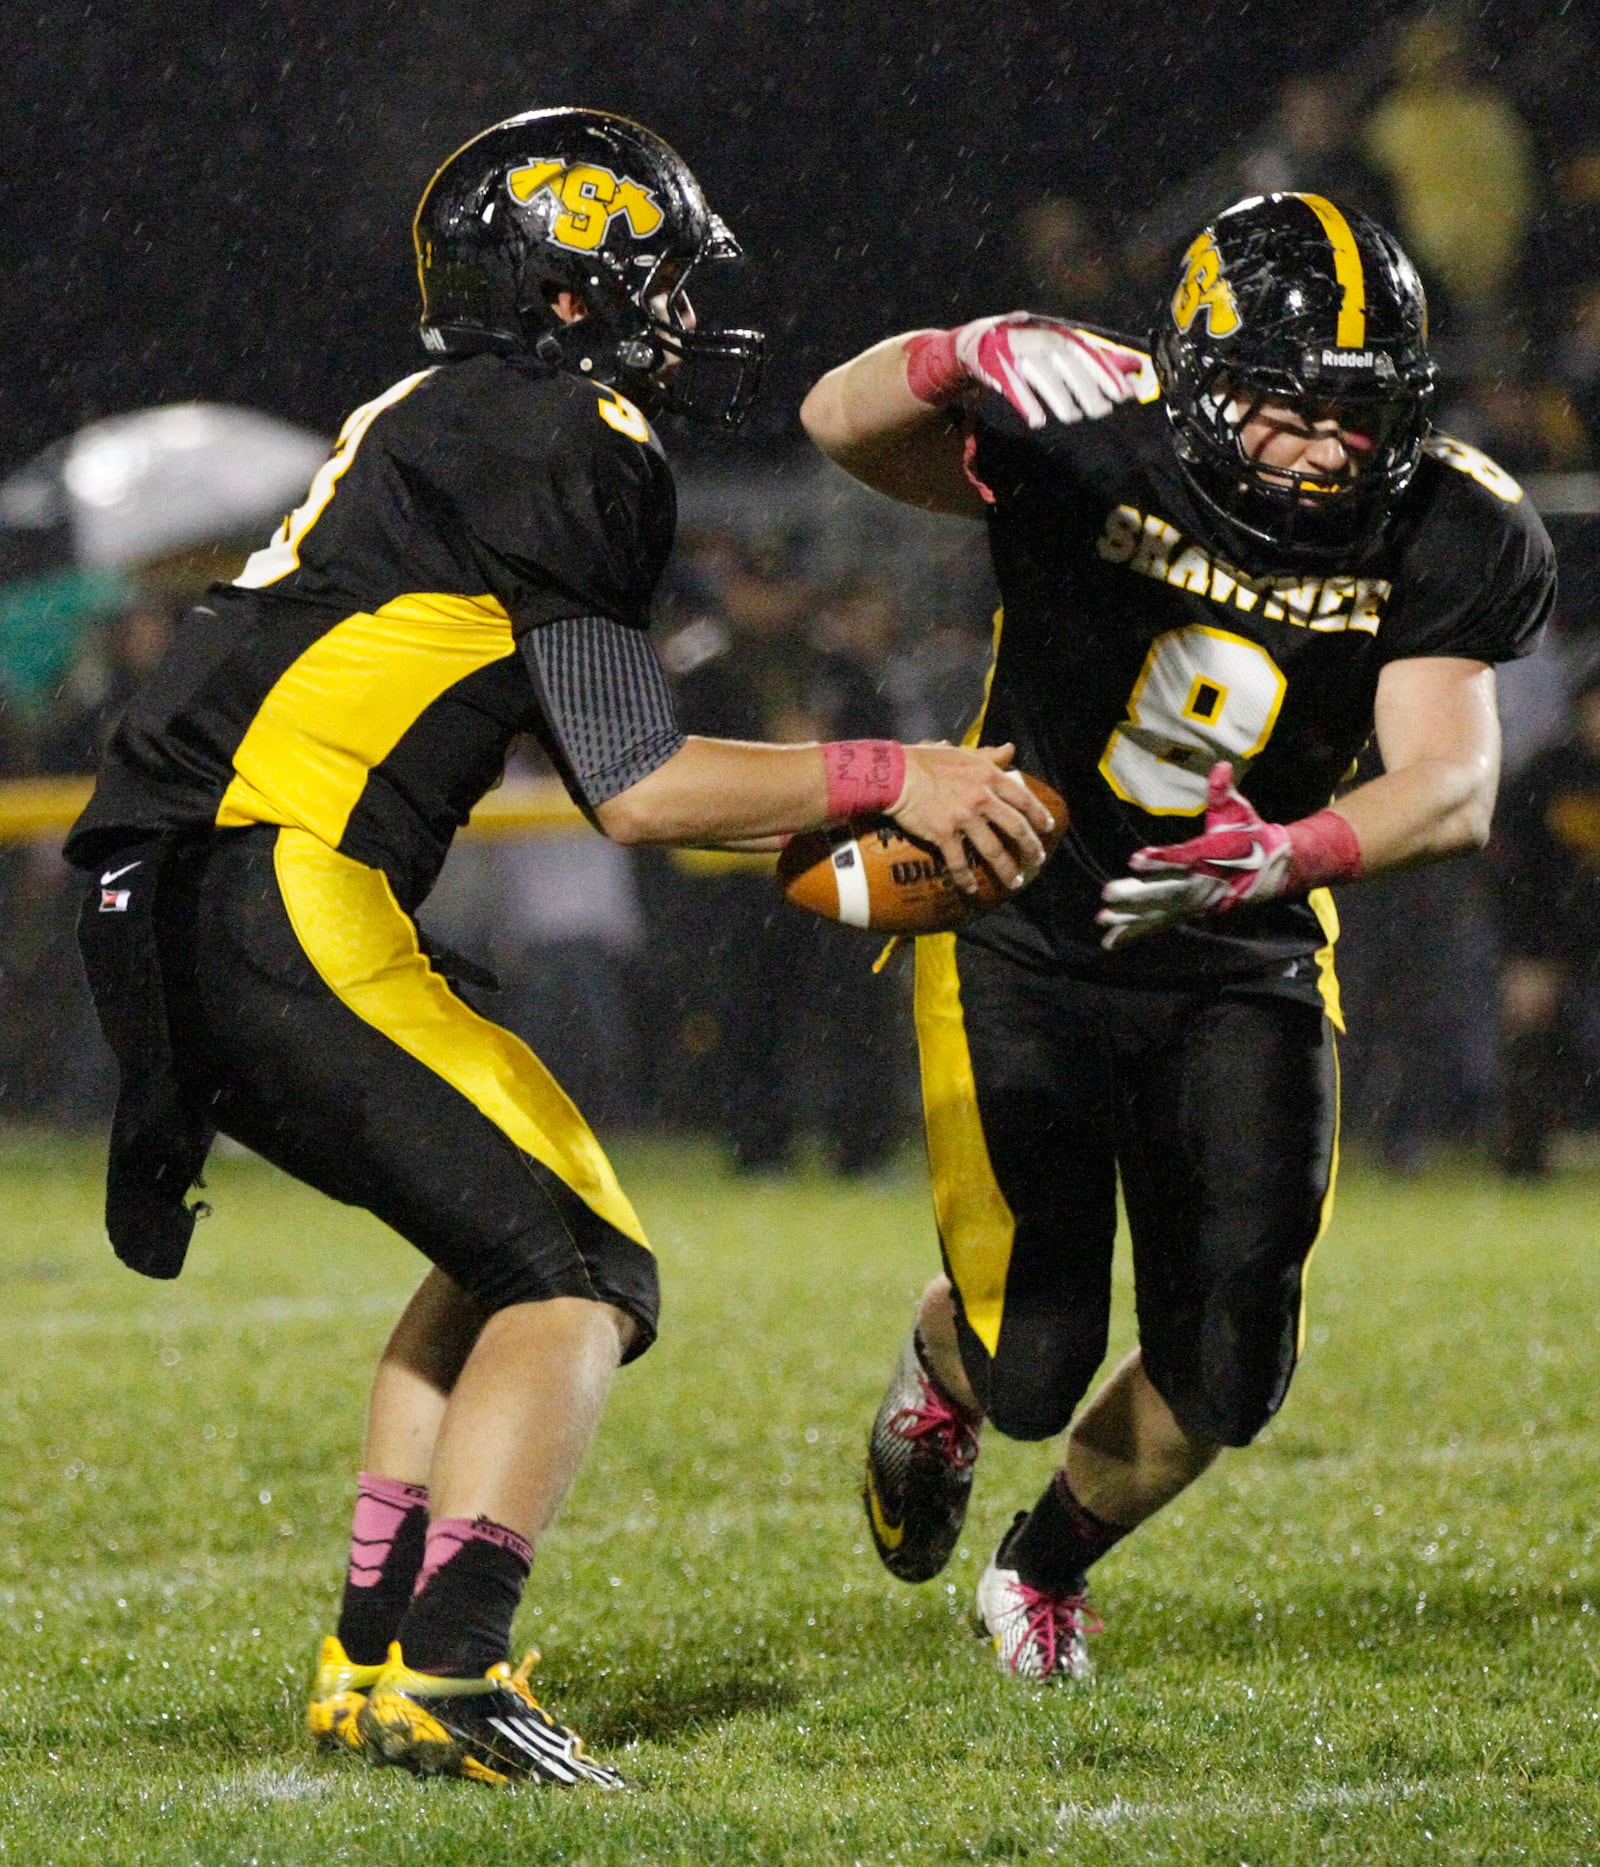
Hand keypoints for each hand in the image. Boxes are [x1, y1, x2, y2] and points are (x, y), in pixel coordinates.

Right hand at [891, 742, 1054, 894]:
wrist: (896, 775)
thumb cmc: (925, 760)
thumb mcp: (962, 753)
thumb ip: (988, 755)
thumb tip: (1010, 749)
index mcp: (987, 776)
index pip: (1023, 797)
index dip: (1039, 814)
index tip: (1048, 827)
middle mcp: (981, 798)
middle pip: (1015, 827)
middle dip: (1031, 846)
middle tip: (1038, 860)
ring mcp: (964, 817)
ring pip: (993, 850)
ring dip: (1007, 869)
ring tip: (1015, 882)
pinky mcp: (944, 834)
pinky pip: (959, 861)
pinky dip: (966, 878)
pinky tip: (972, 888)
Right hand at [909, 314, 1141, 429]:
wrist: (981, 340)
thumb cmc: (1031, 347)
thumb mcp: (1063, 348)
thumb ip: (1097, 359)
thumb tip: (1135, 366)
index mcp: (1062, 336)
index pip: (1090, 355)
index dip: (1107, 374)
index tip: (1124, 394)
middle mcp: (1044, 341)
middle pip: (1070, 367)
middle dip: (1087, 390)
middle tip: (1100, 412)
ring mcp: (1021, 354)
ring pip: (1045, 378)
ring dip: (1060, 399)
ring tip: (1072, 417)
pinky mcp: (999, 367)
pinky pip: (1015, 387)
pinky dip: (1026, 403)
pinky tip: (1037, 421)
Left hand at [1097, 762, 1293, 948]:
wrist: (1273, 870)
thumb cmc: (1249, 836)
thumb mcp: (1238, 811)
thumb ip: (1223, 792)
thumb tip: (1222, 766)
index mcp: (1211, 857)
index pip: (1183, 858)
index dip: (1160, 859)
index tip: (1135, 859)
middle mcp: (1202, 884)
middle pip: (1166, 890)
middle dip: (1137, 895)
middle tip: (1107, 894)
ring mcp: (1197, 902)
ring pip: (1161, 912)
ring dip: (1131, 918)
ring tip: (1103, 920)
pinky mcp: (1192, 912)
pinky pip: (1162, 923)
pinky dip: (1138, 931)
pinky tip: (1114, 940)